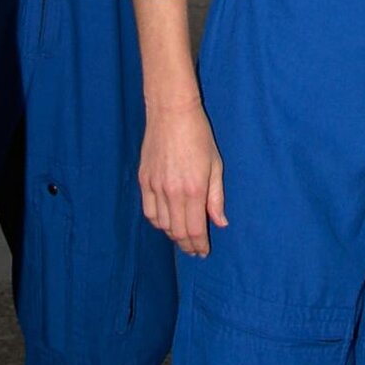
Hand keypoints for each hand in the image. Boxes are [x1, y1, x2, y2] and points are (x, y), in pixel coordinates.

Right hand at [138, 99, 226, 256]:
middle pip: (177, 232)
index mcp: (193, 189)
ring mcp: (155, 186)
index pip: (194, 229)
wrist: (171, 112)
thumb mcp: (215, 164)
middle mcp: (172, 192)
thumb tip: (220, 223)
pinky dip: (157, 222)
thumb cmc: (198, 135)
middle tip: (194, 250)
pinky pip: (149, 211)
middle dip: (187, 245)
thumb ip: (216, 197)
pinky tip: (166, 222)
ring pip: (162, 224)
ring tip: (182, 237)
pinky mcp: (144, 180)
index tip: (203, 252)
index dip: (199, 245)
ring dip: (172, 235)